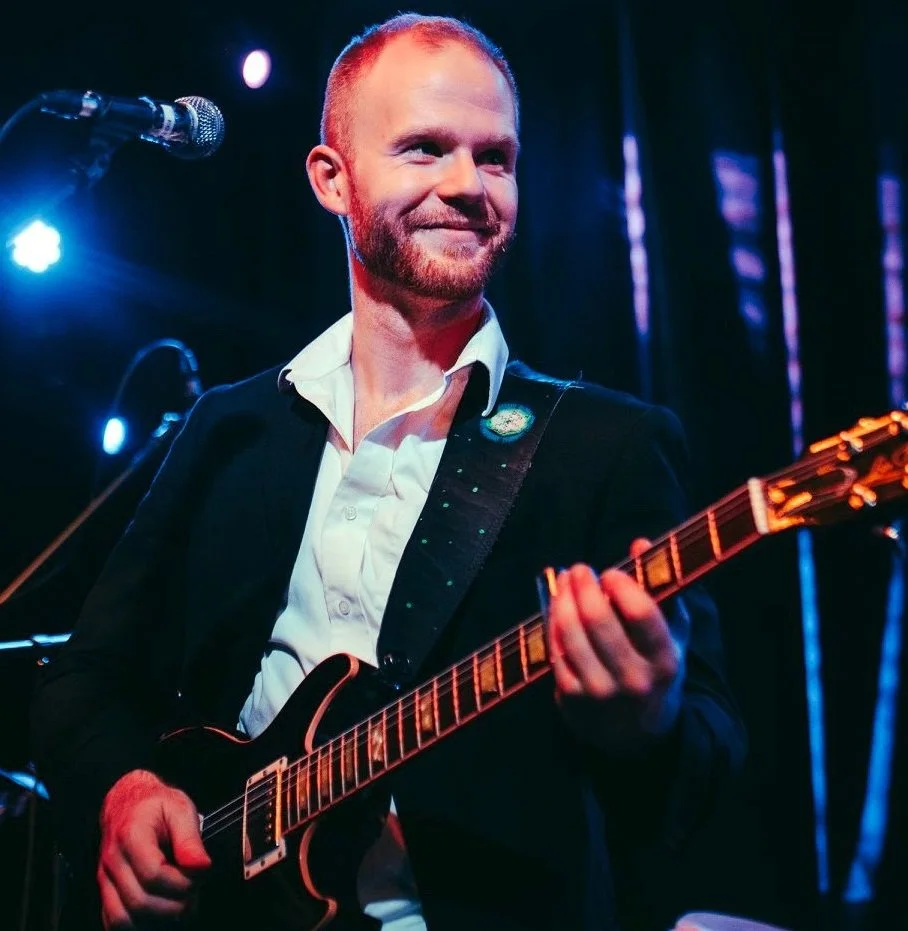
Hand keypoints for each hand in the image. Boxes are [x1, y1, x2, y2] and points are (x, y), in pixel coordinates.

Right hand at [98, 768, 210, 928]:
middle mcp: (113, 860)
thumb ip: (190, 840)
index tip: (199, 877)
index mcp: (131, 835)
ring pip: (122, 918)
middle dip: (173, 906)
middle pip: (139, 901)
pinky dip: (137, 926)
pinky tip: (161, 916)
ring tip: (180, 908)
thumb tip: (202, 867)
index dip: (181, 883)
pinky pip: (114, 921)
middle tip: (194, 896)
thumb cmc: (156, 805)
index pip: (153, 874)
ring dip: (156, 921)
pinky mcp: (105, 891)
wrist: (129, 802)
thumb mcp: (180, 809)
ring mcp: (105, 878)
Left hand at [546, 538, 687, 755]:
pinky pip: (555, 652)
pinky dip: (553, 625)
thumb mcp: (671, 635)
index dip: (621, 585)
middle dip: (584, 586)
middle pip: (598, 620)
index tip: (611, 573)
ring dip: (562, 600)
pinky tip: (557, 609)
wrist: (638, 735)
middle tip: (580, 569)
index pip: (640, 614)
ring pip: (570, 634)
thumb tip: (640, 543)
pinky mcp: (572, 701)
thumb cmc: (656, 668)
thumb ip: (660, 588)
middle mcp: (633, 681)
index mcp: (665, 661)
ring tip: (564, 581)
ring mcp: (600, 693)